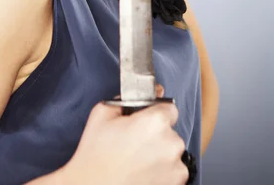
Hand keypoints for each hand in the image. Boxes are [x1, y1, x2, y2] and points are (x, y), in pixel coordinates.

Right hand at [62, 89, 188, 184]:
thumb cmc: (96, 154)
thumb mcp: (102, 113)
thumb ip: (126, 100)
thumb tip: (141, 97)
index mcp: (156, 121)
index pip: (169, 107)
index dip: (156, 112)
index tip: (147, 120)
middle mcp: (171, 142)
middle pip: (170, 131)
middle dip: (157, 134)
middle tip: (136, 142)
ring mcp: (176, 167)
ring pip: (172, 152)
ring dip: (161, 153)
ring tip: (138, 160)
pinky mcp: (176, 184)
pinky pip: (173, 170)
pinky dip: (163, 171)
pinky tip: (143, 172)